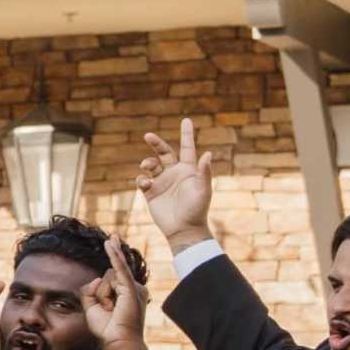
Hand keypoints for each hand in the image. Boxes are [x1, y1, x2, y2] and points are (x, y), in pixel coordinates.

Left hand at [84, 237, 151, 349]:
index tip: (112, 247)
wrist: (119, 342)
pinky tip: (110, 243)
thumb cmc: (108, 329)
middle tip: (110, 311)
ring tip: (111, 309)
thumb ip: (88, 291)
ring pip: (107, 277)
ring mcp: (133, 287)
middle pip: (107, 276)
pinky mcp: (130, 288)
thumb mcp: (91, 308)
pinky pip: (119, 268)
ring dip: (103, 295)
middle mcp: (133, 287)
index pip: (108, 279)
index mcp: (126, 292)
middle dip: (101, 293)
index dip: (100, 290)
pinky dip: (114, 256)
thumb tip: (95, 278)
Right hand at [137, 118, 213, 248]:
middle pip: (164, 152)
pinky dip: (142, 179)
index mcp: (188, 170)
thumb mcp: (203, 190)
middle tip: (148, 136)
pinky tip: (146, 184)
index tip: (186, 120)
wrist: (183, 229)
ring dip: (147, 162)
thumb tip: (207, 154)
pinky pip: (142, 180)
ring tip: (147, 166)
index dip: (186, 134)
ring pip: (151, 165)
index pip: (187, 148)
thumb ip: (204, 172)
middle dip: (156, 143)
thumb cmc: (197, 210)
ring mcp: (162, 182)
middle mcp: (174, 173)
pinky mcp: (150, 193)